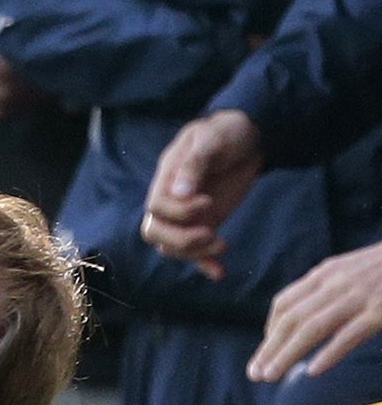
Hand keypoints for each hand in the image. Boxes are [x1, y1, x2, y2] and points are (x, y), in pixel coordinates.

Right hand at [140, 110, 261, 279]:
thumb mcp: (211, 139)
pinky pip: (195, 250)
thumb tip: (180, 193)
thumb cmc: (227, 132)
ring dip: (194, 253)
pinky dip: (204, 263)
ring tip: (223, 244)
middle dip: (181, 240)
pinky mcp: (207, 221)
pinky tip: (220, 272)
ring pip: (171, 246)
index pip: (155, 207)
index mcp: (167, 176)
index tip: (208, 202)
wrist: (249, 136)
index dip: (179, 212)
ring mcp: (189, 213)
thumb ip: (195, 164)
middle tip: (211, 234)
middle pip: (155, 231)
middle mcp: (172, 198)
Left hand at [248, 243, 381, 382]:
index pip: (284, 302)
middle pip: (291, 319)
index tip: (264, 350)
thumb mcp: (351, 271)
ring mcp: (356, 297)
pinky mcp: (378, 311)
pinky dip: (329, 353)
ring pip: (311, 328)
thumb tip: (305, 314)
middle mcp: (334, 284)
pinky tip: (313, 371)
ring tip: (271, 375)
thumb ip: (329, 289)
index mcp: (325, 274)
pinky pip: (348, 334)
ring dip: (287, 354)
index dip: (270, 329)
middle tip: (255, 373)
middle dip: (269, 348)